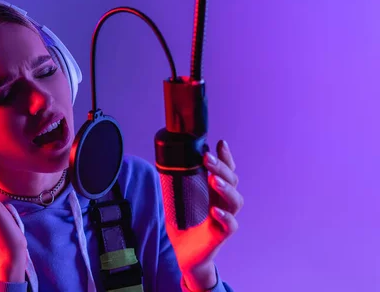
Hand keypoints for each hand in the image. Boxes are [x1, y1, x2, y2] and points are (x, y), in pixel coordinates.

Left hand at [165, 140, 243, 290]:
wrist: (186, 256)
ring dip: (226, 188)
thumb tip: (163, 165)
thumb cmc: (185, 227)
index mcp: (214, 193)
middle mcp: (223, 203)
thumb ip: (174, 185)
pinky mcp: (221, 235)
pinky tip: (216, 211)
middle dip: (221, 167)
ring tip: (214, 179)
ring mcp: (224, 219)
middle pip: (232, 181)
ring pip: (235, 201)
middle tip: (207, 158)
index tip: (220, 143)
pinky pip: (230, 225)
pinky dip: (224, 217)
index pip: (225, 172)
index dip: (226, 158)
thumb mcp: (177, 202)